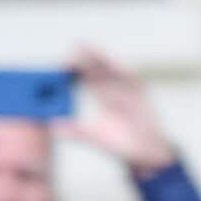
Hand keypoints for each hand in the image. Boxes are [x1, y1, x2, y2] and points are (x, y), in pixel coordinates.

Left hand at [61, 47, 177, 176]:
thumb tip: (53, 125)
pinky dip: (122, 71)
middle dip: (88, 58)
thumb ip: (75, 131)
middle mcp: (116, 91)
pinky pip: (132, 81)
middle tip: (74, 46)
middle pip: (100, 70)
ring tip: (88, 48)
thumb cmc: (120, 144)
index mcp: (104, 98)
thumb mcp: (94, 137)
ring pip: (114, 71)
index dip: (76, 70)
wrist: (147, 154)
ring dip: (102, 59)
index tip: (62, 63)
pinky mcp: (141, 95)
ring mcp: (129, 92)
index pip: (88, 79)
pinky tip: (113, 63)